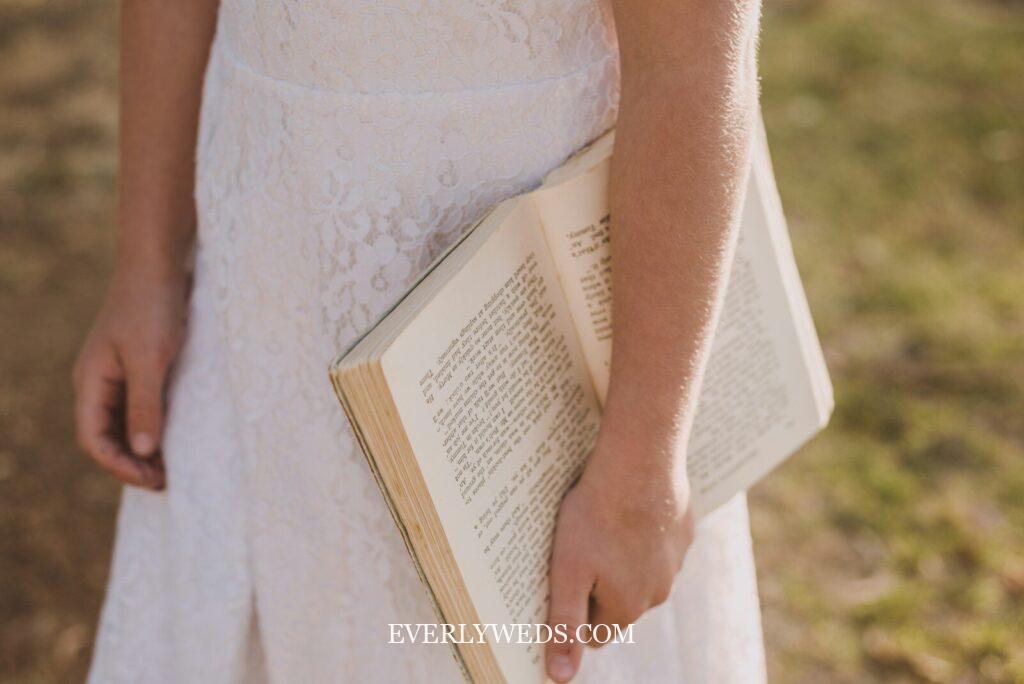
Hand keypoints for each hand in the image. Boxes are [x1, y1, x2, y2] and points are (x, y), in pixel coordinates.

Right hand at [72, 264, 188, 489]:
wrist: (159, 262)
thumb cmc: (152, 306)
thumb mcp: (150, 358)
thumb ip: (146, 403)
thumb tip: (144, 451)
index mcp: (91, 382)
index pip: (93, 439)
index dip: (119, 466)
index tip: (153, 480)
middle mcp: (100, 381)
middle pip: (108, 436)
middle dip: (132, 463)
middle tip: (166, 483)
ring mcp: (119, 373)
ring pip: (126, 423)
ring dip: (145, 448)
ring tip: (173, 469)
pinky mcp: (141, 365)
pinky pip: (143, 405)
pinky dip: (156, 426)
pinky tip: (178, 437)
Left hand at [545, 425, 694, 681]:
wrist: (640, 463)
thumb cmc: (596, 517)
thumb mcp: (567, 572)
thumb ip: (564, 626)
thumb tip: (560, 677)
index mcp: (626, 608)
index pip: (596, 631)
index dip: (575, 608)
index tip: (562, 578)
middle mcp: (657, 593)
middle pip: (619, 602)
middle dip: (598, 584)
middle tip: (577, 548)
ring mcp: (675, 562)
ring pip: (640, 572)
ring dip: (621, 558)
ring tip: (600, 525)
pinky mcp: (683, 533)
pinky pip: (658, 544)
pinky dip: (642, 533)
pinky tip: (626, 509)